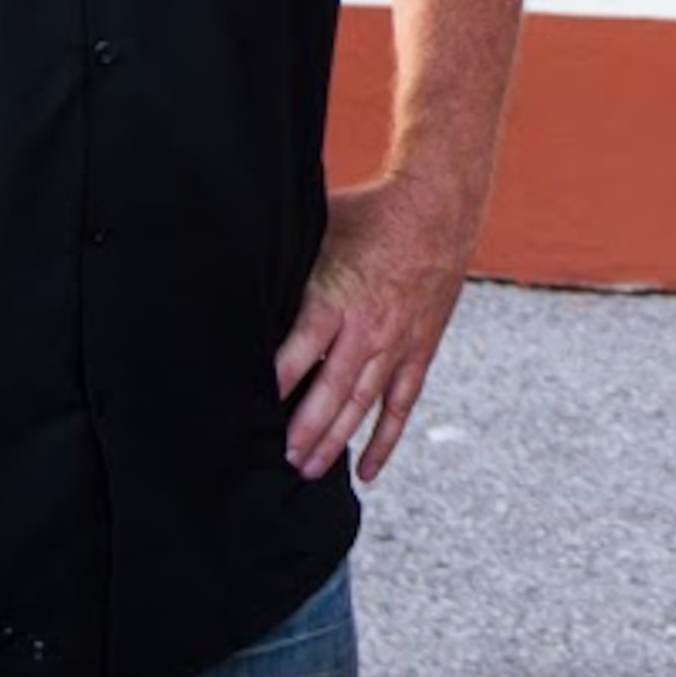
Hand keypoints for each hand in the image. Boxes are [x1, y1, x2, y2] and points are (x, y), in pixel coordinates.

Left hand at [273, 178, 470, 483]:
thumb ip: (288, 266)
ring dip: (335, 441)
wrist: (437, 205)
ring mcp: (398, 344)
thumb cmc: (369, 213)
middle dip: (303, 431)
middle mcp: (368, 328)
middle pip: (331, 391)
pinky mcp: (420, 349)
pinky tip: (367, 471)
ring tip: (307, 471)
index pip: (300, 350)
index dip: (277, 382)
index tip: (251, 411)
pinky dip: (385, 439)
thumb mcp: (318, 231)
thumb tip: (238, 278)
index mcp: (337, 297)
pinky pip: (401, 403)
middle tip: (278, 461)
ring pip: (363, 405)